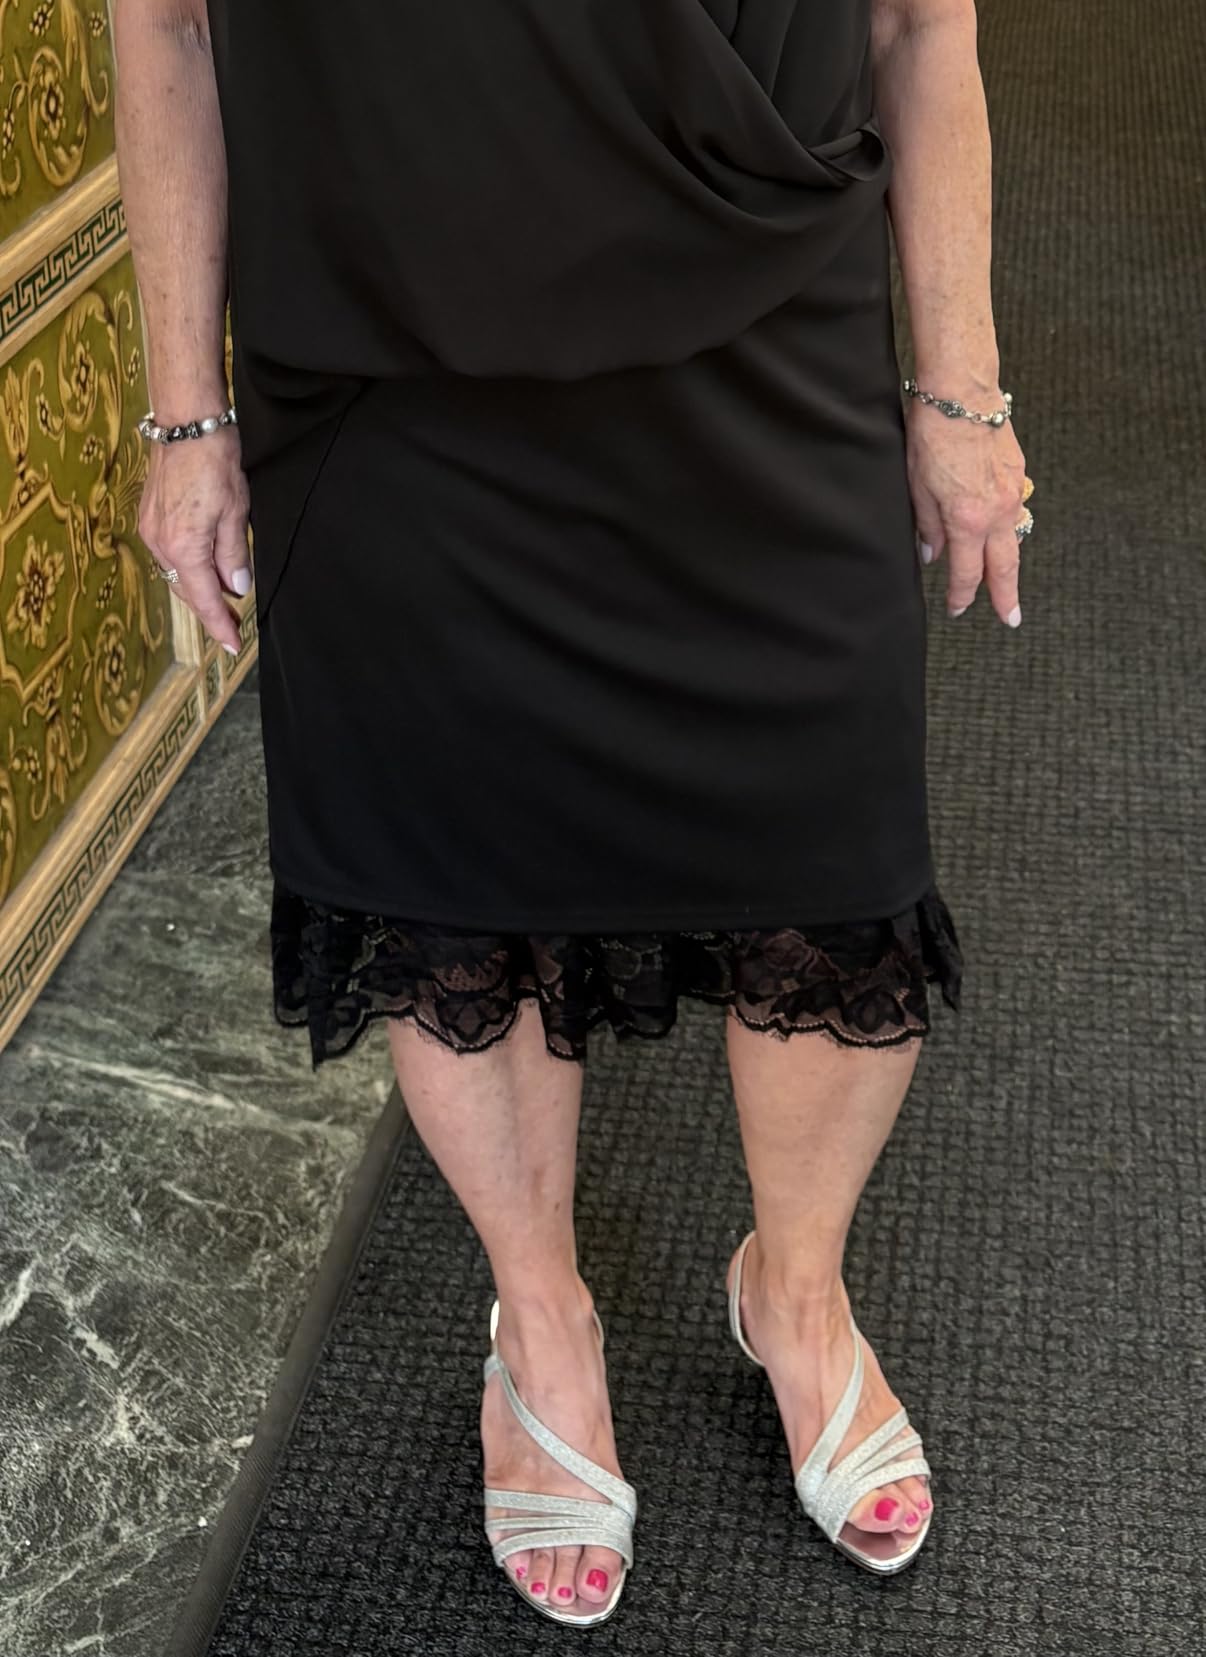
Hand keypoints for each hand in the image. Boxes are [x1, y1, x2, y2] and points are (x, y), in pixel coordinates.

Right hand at [137, 427, 251, 654]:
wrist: (186, 422)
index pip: (205, 598)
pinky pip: (171, 556)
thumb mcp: (236, 511)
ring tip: (226, 599)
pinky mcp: (150, 518)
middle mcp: (161, 543)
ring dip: (200, 589)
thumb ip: (234, 553)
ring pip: (177, 574)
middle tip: (234, 626)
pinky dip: (189, 568)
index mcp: (184, 546)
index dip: (219, 624)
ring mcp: (151, 530)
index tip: (232, 644)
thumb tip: (238, 586)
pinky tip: (206, 568)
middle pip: (187, 590)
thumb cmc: (215, 461)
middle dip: (211, 610)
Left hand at [905, 386, 1028, 626]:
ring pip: (1013, 539)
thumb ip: (928, 526)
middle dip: (1006, 596)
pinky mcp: (1018, 473)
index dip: (961, 595)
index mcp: (968, 520)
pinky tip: (1000, 534)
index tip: (957, 608)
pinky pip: (1014, 512)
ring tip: (1005, 582)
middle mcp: (996, 511)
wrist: (963, 391)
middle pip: (1004, 566)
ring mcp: (1012, 492)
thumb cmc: (933, 434)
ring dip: (1008, 563)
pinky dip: (1007, 529)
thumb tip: (933, 554)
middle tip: (1010, 619)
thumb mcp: (917, 486)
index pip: (966, 572)